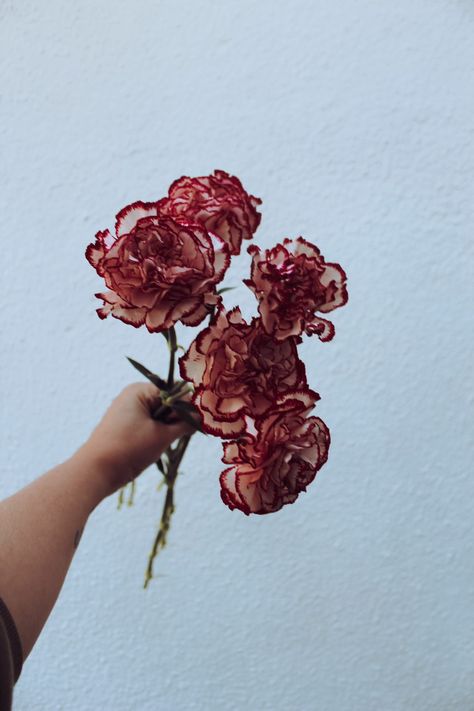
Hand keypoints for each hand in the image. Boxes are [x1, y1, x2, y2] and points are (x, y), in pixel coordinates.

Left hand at [78, 382, 195, 496]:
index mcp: (140, 391)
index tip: (193, 424)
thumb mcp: (163, 435)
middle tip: (174, 437)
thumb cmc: (129, 448)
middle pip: (168, 403)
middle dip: (176, 419)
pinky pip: (151, 425)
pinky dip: (158, 435)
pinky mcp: (127, 427)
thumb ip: (185, 423)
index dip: (187, 407)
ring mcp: (129, 412)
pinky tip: (155, 447)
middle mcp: (134, 397)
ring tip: (162, 444)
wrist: (96, 472)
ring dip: (168, 429)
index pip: (175, 391)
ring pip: (161, 416)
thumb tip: (202, 416)